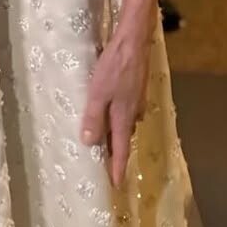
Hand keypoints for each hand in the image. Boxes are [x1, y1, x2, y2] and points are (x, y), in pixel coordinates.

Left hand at [80, 0, 154, 186]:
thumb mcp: (98, 92)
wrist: (134, 41)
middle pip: (124, 137)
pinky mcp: (136, 87)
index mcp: (124, 117)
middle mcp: (133, 112)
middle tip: (107, 164)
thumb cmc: (115, 66)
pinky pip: (127, 109)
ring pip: (125, 122)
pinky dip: (118, 115)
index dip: (117, 167)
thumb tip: (89, 143)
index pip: (120, 149)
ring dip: (116, 132)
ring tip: (106, 139)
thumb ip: (94, 117)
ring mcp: (137, 99)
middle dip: (116, 151)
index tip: (116, 185)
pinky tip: (111, 109)